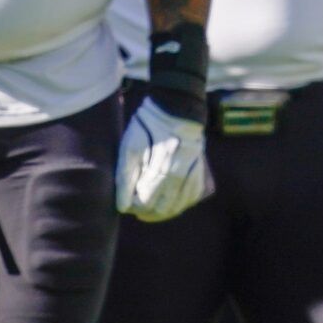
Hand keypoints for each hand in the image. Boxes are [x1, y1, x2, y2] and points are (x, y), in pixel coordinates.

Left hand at [115, 96, 210, 221]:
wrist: (176, 109)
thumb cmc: (147, 127)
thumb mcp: (130, 146)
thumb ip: (125, 176)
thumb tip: (123, 206)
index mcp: (160, 168)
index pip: (146, 202)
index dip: (134, 207)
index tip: (126, 204)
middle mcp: (179, 174)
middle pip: (162, 208)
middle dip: (147, 212)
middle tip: (136, 209)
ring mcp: (192, 174)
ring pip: (177, 206)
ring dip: (162, 213)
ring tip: (149, 211)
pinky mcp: (200, 172)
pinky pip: (192, 197)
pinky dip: (180, 205)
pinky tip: (170, 205)